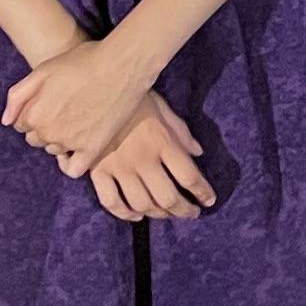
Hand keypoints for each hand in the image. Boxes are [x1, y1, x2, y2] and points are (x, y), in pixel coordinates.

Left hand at [3, 39, 167, 174]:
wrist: (122, 65)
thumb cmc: (83, 62)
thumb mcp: (43, 70)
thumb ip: (17, 96)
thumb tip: (7, 121)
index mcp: (34, 114)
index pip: (21, 124)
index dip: (33, 111)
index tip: (49, 101)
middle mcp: (49, 132)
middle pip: (36, 138)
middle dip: (44, 126)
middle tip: (64, 107)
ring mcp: (71, 143)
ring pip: (54, 150)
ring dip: (59, 138)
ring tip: (76, 118)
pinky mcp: (92, 149)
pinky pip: (73, 168)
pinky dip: (70, 162)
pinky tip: (76, 148)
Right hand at [88, 103, 217, 221]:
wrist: (96, 90)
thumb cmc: (134, 97)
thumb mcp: (164, 109)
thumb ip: (182, 133)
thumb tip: (198, 152)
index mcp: (163, 143)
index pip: (189, 177)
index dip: (203, 192)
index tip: (209, 201)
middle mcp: (143, 159)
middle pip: (167, 197)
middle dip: (183, 211)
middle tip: (190, 214)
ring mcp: (119, 167)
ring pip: (141, 203)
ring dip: (158, 215)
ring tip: (167, 214)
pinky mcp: (97, 171)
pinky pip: (111, 202)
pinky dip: (125, 214)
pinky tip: (136, 215)